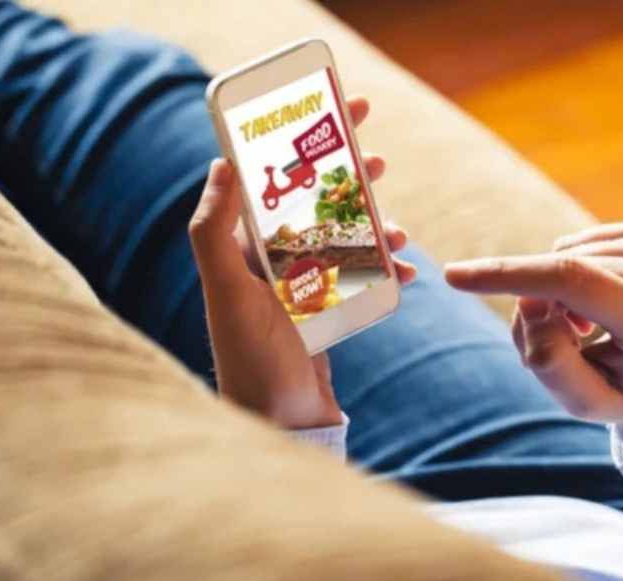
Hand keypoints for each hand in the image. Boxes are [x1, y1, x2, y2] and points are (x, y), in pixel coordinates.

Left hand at [187, 97, 414, 428]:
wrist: (281, 427)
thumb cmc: (252, 361)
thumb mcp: (228, 292)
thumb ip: (214, 230)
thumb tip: (221, 163)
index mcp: (240, 249)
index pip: (270, 178)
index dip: (301, 140)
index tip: (333, 111)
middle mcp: (266, 265)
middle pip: (311, 203)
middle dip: (345, 176)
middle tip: (376, 153)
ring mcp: (298, 290)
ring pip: (342, 238)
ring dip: (372, 225)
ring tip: (398, 227)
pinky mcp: (323, 317)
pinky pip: (360, 280)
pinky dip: (386, 272)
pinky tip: (408, 274)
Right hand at [444, 219, 622, 438]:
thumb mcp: (586, 402)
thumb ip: (549, 361)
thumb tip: (528, 300)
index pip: (570, 280)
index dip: (509, 274)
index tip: (455, 276)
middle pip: (561, 273)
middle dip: (536, 305)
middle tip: (560, 344)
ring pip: (565, 255)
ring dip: (557, 292)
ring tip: (587, 330)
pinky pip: (580, 244)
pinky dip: (574, 274)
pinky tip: (600, 304)